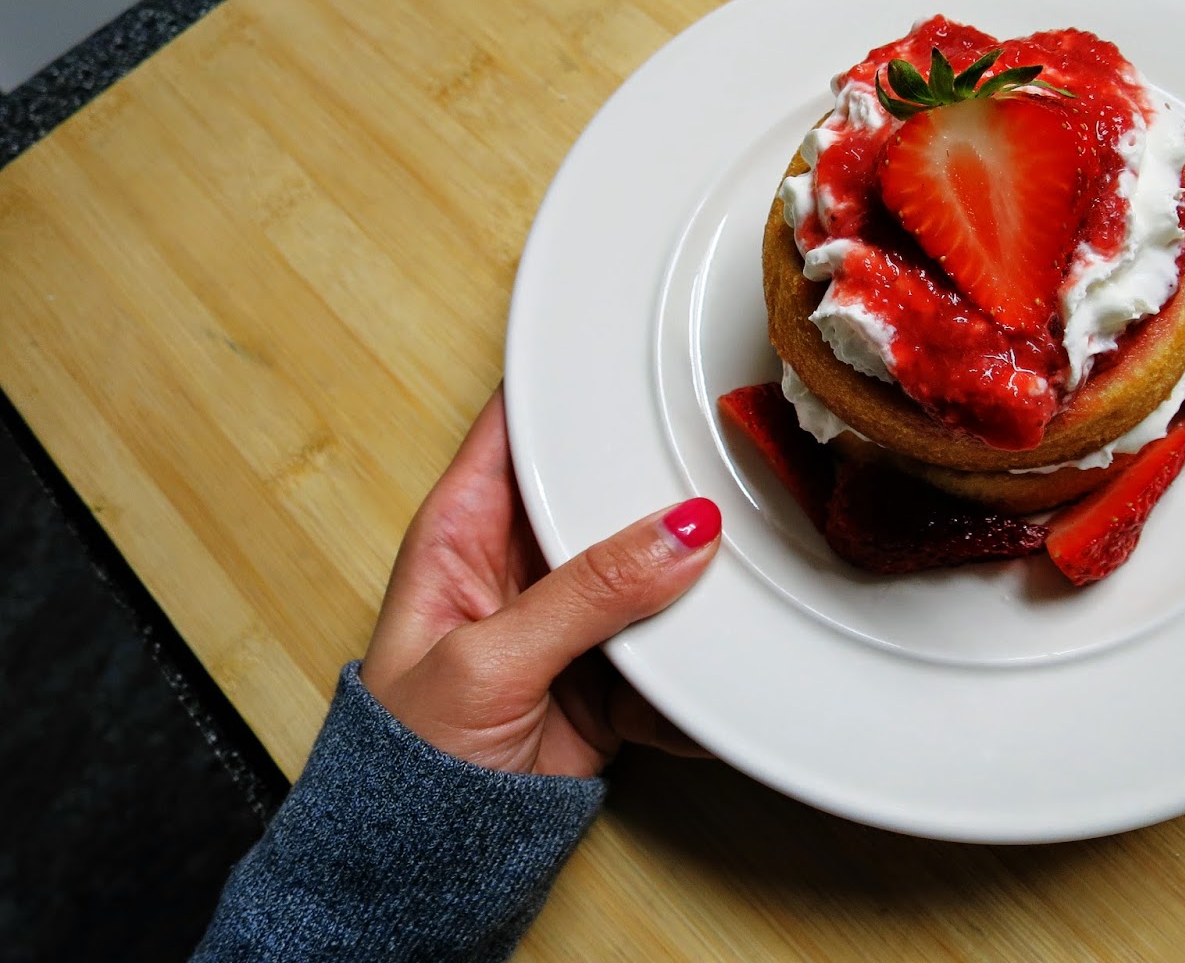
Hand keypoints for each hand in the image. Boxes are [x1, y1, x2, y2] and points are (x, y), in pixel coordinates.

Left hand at [360, 385, 719, 776]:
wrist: (432, 860)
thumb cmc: (410, 752)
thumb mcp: (490, 659)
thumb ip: (588, 592)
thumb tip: (681, 531)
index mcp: (466, 526)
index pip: (518, 425)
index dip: (568, 385)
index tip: (632, 352)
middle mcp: (525, 556)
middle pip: (602, 486)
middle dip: (656, 475)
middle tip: (721, 452)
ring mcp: (573, 610)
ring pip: (649, 558)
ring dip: (691, 566)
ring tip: (745, 549)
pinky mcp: (612, 665)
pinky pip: (671, 636)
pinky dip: (699, 645)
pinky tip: (729, 637)